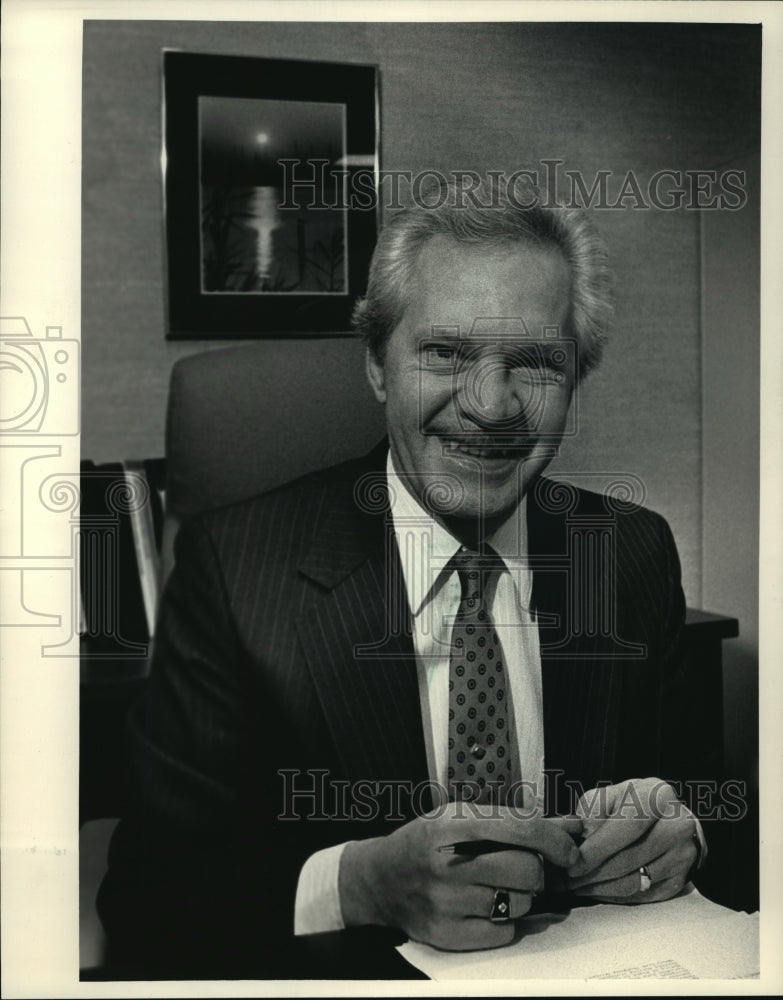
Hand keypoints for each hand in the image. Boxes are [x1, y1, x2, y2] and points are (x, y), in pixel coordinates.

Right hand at [339, 803, 581, 949]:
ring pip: (520, 903)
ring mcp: (447, 904)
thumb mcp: (461, 818)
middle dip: (537, 868)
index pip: (520, 830)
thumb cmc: (429, 841)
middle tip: (524, 866)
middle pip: (528, 870)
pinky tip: (486, 906)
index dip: (555, 840)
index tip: (571, 850)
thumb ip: (515, 822)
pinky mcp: (448, 936)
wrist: (380, 879)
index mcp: (453, 826)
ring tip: (498, 885)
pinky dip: (506, 920)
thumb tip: (573, 827)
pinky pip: (504, 932)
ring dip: (522, 895)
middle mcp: (448, 865)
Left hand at [563, 777, 697, 903]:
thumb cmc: (632, 805)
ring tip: (578, 886)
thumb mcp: (610, 796)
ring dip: (600, 888)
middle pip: (630, 858)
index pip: (628, 826)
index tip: (573, 864)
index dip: (598, 848)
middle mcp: (677, 825)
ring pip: (635, 882)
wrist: (670, 819)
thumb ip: (592, 813)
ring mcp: (683, 855)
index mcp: (657, 796)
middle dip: (593, 874)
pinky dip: (615, 896)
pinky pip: (642, 896)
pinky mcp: (681, 880)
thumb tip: (579, 842)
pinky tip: (598, 890)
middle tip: (568, 881)